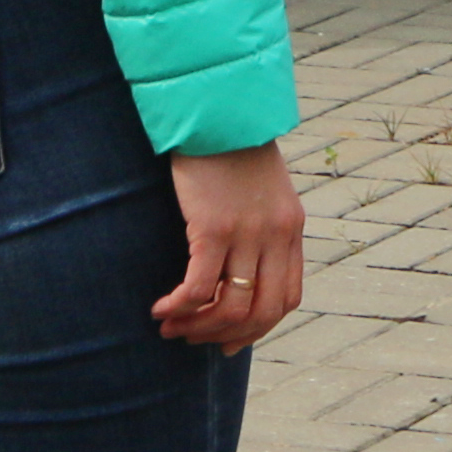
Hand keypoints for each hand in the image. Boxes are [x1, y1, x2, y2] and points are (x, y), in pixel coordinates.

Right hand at [156, 142, 304, 348]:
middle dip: (225, 336)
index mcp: (291, 229)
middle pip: (261, 312)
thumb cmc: (232, 149)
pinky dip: (179, 307)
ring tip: (170, 326)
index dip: (258, 328)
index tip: (229, 341)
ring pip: (230, 308)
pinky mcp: (214, 227)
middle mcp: (276, 236)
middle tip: (193, 339)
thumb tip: (238, 271)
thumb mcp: (262, 191)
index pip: (287, 298)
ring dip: (198, 326)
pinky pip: (199, 287)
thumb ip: (260, 229)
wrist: (219, 110)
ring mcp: (247, 234)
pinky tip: (160, 308)